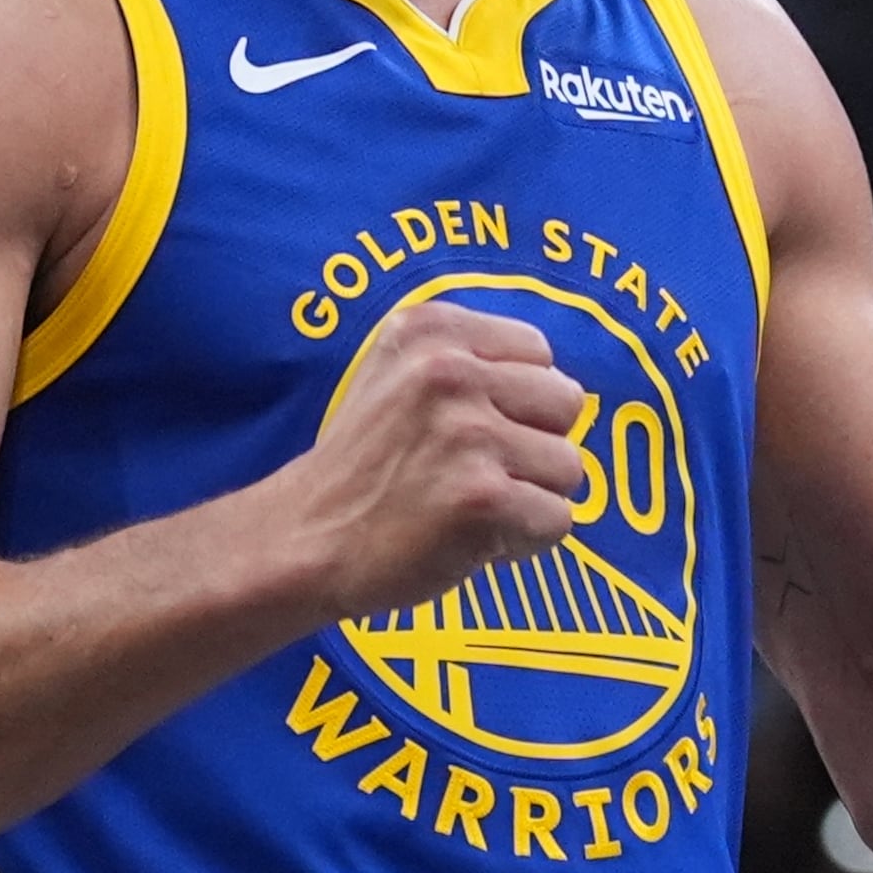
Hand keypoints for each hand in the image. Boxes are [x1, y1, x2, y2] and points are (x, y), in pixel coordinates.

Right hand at [278, 301, 589, 617]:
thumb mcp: (398, 373)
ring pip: (568, 466)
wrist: (305, 538)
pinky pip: (557, 520)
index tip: (473, 429)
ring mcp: (468, 435)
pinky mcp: (482, 499)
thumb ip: (473, 361)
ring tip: (471, 507)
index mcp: (433, 330)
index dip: (518, 401)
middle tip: (478, 473)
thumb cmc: (364, 463)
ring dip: (531, 497)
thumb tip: (562, 387)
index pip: (539, 354)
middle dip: (535, 445)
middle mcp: (451, 372)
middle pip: (565, 404)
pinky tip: (474, 539)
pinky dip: (524, 541)